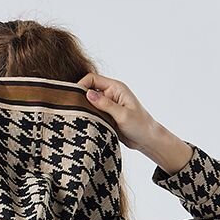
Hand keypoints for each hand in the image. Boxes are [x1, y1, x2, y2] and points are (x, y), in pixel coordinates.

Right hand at [78, 73, 192, 173]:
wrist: (147, 139)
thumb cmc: (140, 125)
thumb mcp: (122, 114)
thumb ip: (105, 104)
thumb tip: (88, 94)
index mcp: (116, 88)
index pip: (93, 79)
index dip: (81, 85)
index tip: (72, 97)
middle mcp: (110, 94)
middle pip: (88, 90)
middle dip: (80, 98)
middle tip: (72, 111)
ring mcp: (107, 105)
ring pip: (89, 103)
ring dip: (84, 110)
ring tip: (78, 119)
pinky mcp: (106, 116)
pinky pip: (92, 114)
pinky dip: (88, 118)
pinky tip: (84, 124)